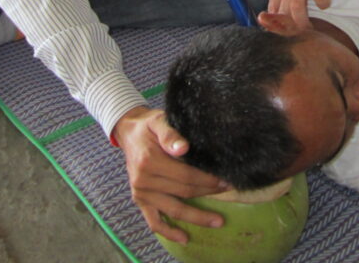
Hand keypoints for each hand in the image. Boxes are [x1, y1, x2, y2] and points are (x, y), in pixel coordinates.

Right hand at [113, 107, 228, 242]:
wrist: (129, 133)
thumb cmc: (149, 126)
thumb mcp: (159, 121)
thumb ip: (170, 134)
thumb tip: (183, 148)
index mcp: (149, 161)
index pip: (185, 175)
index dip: (207, 179)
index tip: (225, 180)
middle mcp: (143, 181)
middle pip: (183, 192)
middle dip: (208, 193)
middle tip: (228, 191)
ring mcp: (141, 193)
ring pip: (173, 210)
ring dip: (196, 217)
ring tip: (217, 221)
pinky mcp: (140, 201)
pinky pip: (154, 221)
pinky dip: (168, 232)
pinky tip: (184, 238)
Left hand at [268, 0, 336, 26]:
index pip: (272, 7)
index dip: (273, 21)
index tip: (278, 26)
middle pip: (282, 16)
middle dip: (286, 27)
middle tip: (294, 29)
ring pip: (298, 14)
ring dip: (303, 23)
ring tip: (309, 26)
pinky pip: (321, 1)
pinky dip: (324, 4)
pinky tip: (326, 1)